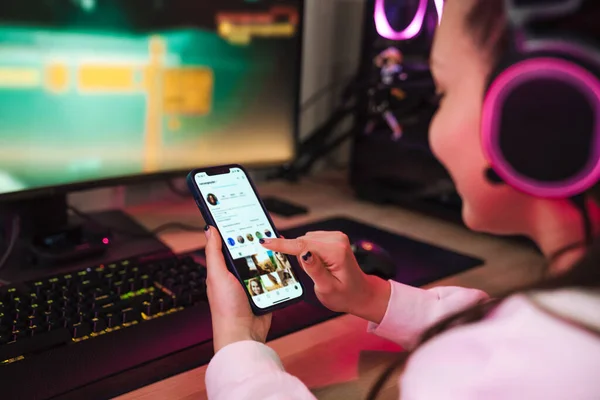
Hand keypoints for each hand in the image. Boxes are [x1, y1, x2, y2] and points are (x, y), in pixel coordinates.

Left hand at [204, 226, 271, 352]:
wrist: (243, 335)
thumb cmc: (226, 309)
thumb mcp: (217, 275)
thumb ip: (214, 252)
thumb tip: (209, 229)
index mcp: (223, 268)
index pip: (229, 243)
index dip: (236, 230)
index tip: (243, 215)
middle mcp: (237, 274)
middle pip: (250, 250)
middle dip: (258, 242)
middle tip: (266, 230)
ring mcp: (253, 282)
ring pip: (264, 261)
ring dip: (271, 257)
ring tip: (276, 247)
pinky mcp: (266, 291)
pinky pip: (275, 276)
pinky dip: (279, 271)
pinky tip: (283, 264)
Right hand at [261, 231, 390, 323]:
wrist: (361, 293)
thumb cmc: (346, 295)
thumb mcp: (327, 289)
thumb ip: (314, 270)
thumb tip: (303, 254)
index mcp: (335, 251)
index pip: (301, 245)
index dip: (281, 244)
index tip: (264, 242)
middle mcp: (337, 239)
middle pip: (302, 242)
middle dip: (297, 256)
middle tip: (308, 274)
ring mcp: (336, 237)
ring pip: (305, 241)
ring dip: (303, 254)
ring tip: (316, 272)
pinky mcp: (333, 238)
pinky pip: (310, 241)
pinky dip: (308, 251)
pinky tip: (317, 264)